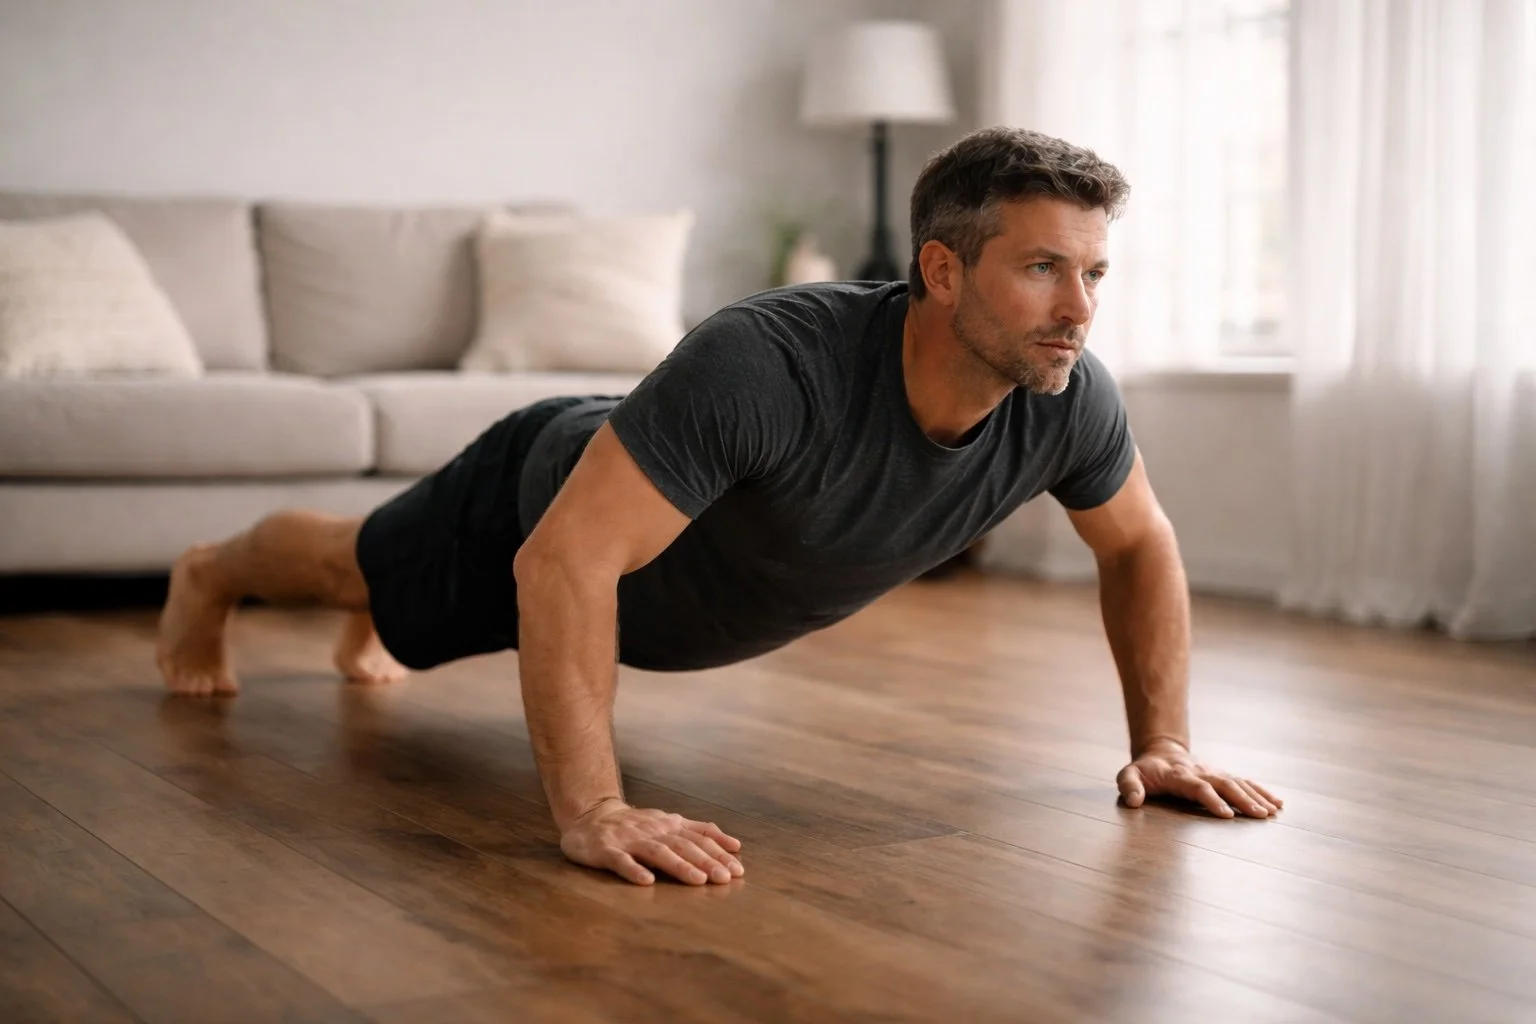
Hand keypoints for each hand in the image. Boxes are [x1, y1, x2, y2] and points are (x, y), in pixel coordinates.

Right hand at [560, 799, 745, 884]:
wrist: (590, 815)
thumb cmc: (635, 825)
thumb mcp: (669, 823)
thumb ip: (700, 831)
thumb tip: (736, 845)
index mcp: (669, 826)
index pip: (699, 839)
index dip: (719, 854)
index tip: (738, 870)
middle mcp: (653, 831)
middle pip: (683, 846)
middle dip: (706, 861)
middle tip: (725, 878)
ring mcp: (629, 841)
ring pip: (658, 852)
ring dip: (679, 866)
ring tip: (697, 880)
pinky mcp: (606, 851)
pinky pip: (620, 861)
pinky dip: (634, 870)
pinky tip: (646, 881)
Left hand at [1117, 742, 1282, 818]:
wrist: (1162, 751)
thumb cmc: (1145, 770)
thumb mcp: (1128, 775)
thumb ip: (1129, 786)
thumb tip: (1133, 801)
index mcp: (1179, 775)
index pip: (1198, 787)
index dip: (1211, 800)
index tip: (1226, 815)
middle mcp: (1201, 772)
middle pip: (1224, 784)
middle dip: (1242, 800)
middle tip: (1259, 815)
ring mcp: (1214, 772)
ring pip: (1238, 783)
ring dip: (1256, 797)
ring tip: (1272, 812)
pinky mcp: (1223, 775)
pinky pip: (1245, 782)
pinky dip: (1261, 791)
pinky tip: (1277, 803)